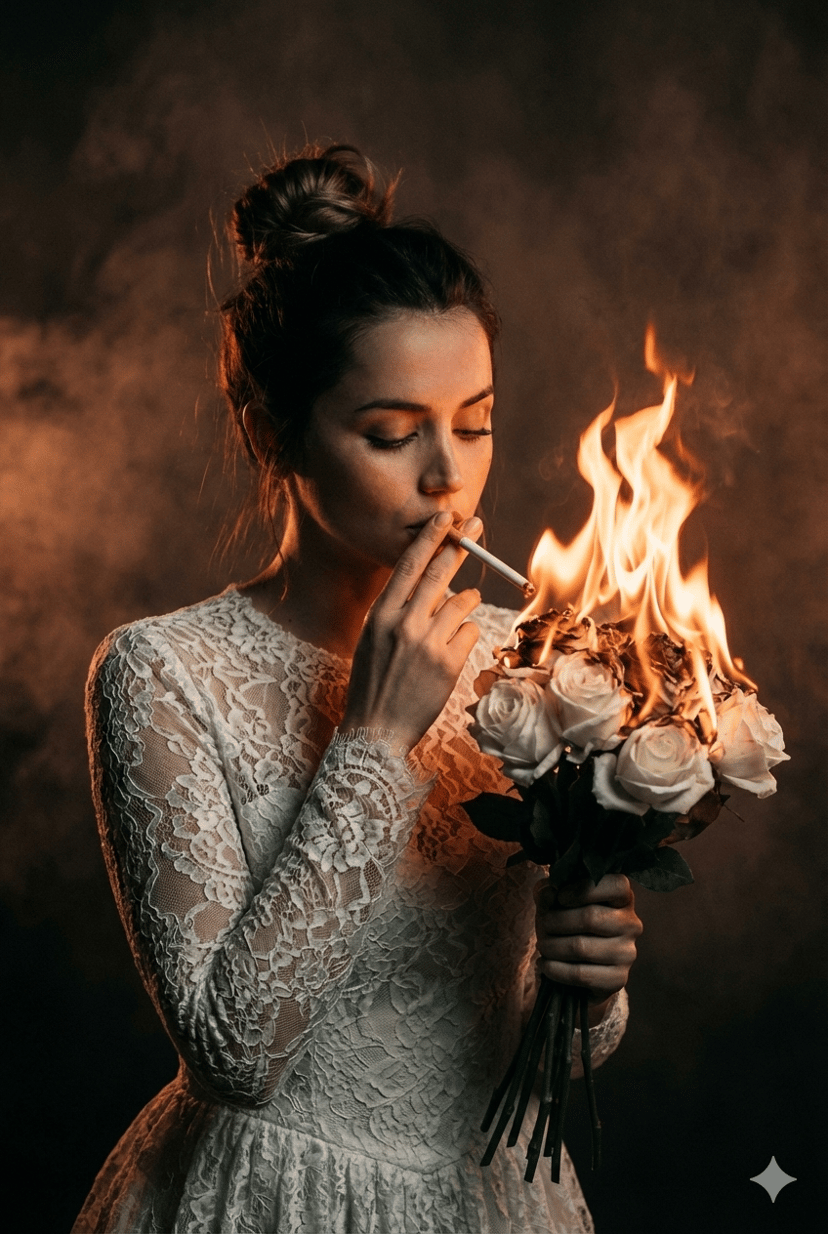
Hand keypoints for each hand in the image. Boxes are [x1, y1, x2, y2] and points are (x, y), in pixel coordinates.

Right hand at [340, 511, 482, 754]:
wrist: (376, 729)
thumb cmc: (374, 681)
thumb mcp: (373, 637)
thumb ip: (397, 609)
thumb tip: (430, 582)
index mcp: (381, 614)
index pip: (409, 565)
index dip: (430, 537)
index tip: (445, 516)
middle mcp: (404, 623)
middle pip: (441, 572)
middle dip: (461, 545)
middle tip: (476, 526)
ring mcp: (429, 643)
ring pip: (464, 603)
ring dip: (465, 605)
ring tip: (449, 624)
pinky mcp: (450, 663)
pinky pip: (471, 632)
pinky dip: (465, 637)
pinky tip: (448, 654)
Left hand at [534, 874, 641, 1022]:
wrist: (575, 965)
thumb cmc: (567, 923)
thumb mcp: (554, 902)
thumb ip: (549, 892)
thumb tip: (548, 892)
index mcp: (622, 897)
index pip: (616, 885)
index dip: (584, 889)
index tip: (560, 897)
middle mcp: (631, 923)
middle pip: (591, 917)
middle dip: (556, 921)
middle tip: (543, 926)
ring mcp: (627, 953)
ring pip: (581, 948)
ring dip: (552, 947)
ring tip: (543, 946)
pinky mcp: (618, 979)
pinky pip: (581, 975)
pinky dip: (556, 969)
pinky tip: (545, 964)